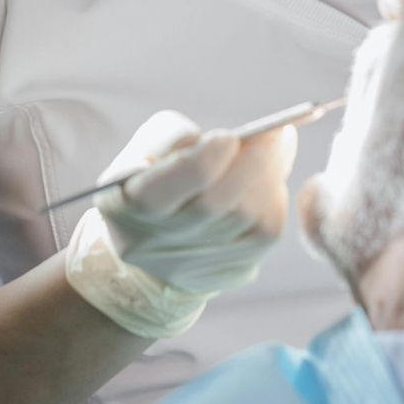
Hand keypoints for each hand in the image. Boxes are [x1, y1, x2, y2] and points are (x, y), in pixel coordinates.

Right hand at [94, 110, 297, 292]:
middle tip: (276, 132)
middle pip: (219, 203)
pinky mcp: (228, 271)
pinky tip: (268, 181)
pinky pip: (266, 232)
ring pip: (250, 218)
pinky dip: (274, 200)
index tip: (230, 135)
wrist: (149, 237)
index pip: (178, 183)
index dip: (211, 155)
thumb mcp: (145, 146)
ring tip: (273, 149)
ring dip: (269, 177)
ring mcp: (195, 263)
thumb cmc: (149, 175)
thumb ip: (177, 133)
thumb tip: (241, 137)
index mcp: (128, 204)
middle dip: (254, 162)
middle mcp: (159, 241)